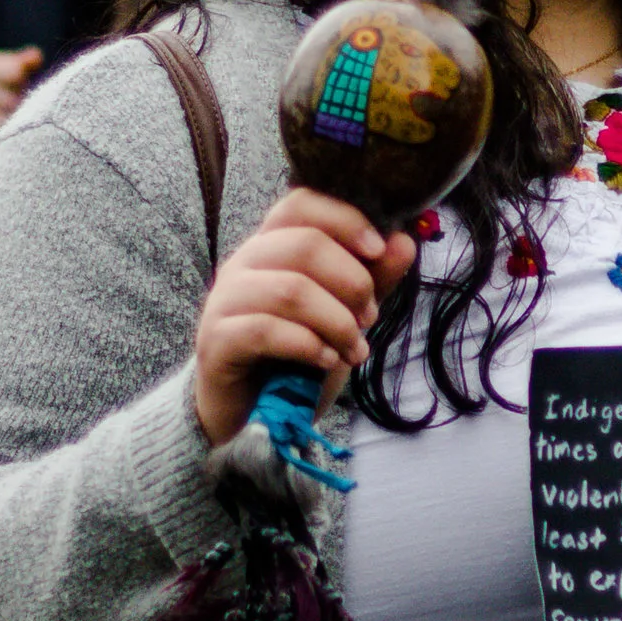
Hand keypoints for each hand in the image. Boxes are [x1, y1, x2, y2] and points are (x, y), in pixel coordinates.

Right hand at [193, 189, 417, 446]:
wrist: (252, 416)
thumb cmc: (296, 359)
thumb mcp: (344, 316)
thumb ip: (372, 280)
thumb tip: (404, 241)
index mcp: (272, 247)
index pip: (301, 203)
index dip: (344, 219)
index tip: (378, 250)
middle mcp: (243, 264)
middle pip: (303, 244)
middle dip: (352, 282)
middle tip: (370, 319)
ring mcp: (225, 300)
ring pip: (290, 289)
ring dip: (336, 321)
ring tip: (354, 350)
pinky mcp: (217, 340)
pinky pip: (265, 330)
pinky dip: (308, 345)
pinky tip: (326, 361)